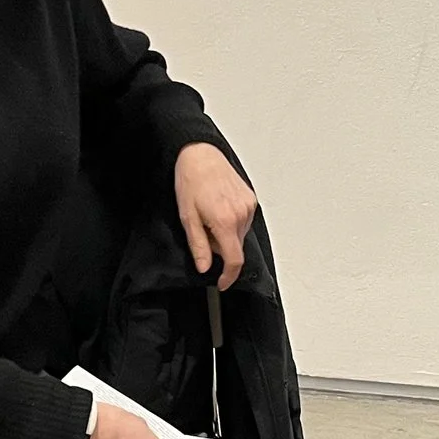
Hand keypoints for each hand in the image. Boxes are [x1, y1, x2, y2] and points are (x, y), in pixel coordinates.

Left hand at [175, 143, 257, 290]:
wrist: (201, 155)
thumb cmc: (191, 181)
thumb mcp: (187, 218)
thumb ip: (199, 246)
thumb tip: (205, 267)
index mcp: (225, 221)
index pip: (234, 260)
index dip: (229, 276)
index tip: (223, 283)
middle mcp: (241, 215)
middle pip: (235, 247)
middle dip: (220, 247)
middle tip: (203, 229)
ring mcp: (249, 206)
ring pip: (239, 235)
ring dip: (226, 234)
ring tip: (211, 214)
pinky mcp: (251, 199)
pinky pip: (244, 221)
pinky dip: (232, 222)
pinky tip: (220, 207)